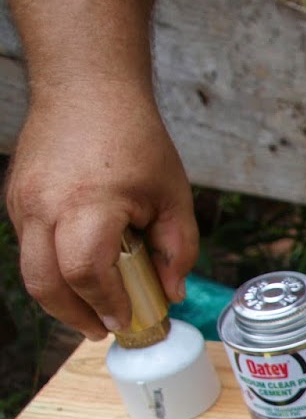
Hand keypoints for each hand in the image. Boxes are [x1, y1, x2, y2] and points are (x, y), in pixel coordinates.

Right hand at [5, 88, 196, 338]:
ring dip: (61, 297)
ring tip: (94, 309)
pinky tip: (80, 273)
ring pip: (31, 270)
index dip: (106, 305)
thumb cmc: (135, 140)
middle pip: (45, 282)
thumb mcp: (173, 196)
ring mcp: (23, 201)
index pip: (86, 273)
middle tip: (103, 329)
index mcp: (89, 203)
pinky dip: (52, 270)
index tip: (126, 322)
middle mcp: (45, 205)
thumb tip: (171, 293)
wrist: (87, 89)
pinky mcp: (15, 198)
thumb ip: (177, 249)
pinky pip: (29, 248)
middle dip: (75, 315)